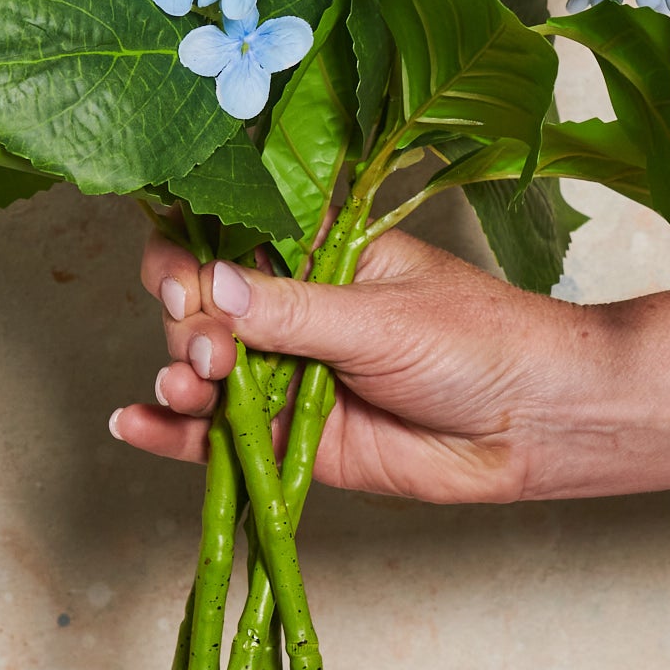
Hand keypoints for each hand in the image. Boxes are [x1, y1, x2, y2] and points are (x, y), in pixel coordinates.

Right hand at [108, 227, 597, 503]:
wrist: (534, 427)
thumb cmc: (478, 343)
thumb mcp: (382, 318)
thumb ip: (294, 312)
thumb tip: (213, 287)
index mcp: (317, 251)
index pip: (227, 233)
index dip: (189, 252)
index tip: (184, 280)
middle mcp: (292, 308)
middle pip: (201, 304)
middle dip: (189, 324)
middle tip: (212, 349)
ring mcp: (288, 372)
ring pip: (202, 367)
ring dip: (179, 373)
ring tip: (190, 385)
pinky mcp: (292, 437)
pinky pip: (216, 433)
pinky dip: (171, 430)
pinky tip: (135, 423)